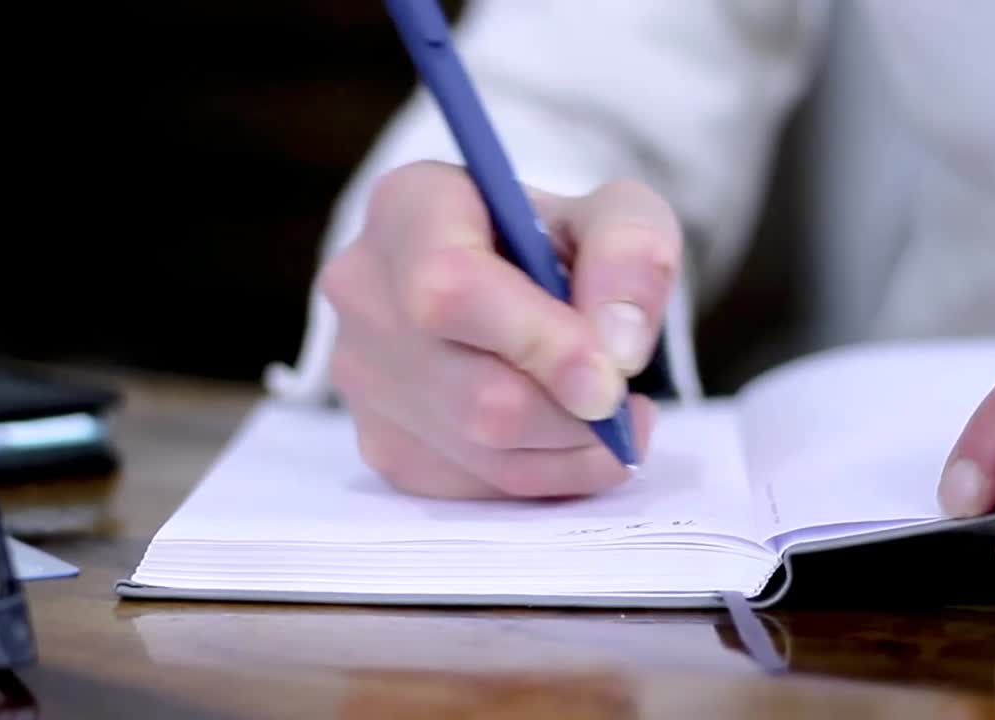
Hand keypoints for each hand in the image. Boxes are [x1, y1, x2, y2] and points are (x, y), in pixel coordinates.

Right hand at [320, 161, 680, 498]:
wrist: (512, 282)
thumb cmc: (558, 242)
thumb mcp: (617, 216)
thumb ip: (632, 254)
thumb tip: (616, 349)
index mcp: (410, 207)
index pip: (451, 288)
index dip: (539, 343)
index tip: (610, 378)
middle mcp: (364, 290)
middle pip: (476, 392)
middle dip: (573, 414)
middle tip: (626, 402)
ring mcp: (361, 375)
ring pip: (481, 449)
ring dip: (571, 450)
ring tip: (612, 417)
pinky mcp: (380, 442)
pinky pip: (475, 487)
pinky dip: (545, 476)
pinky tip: (568, 437)